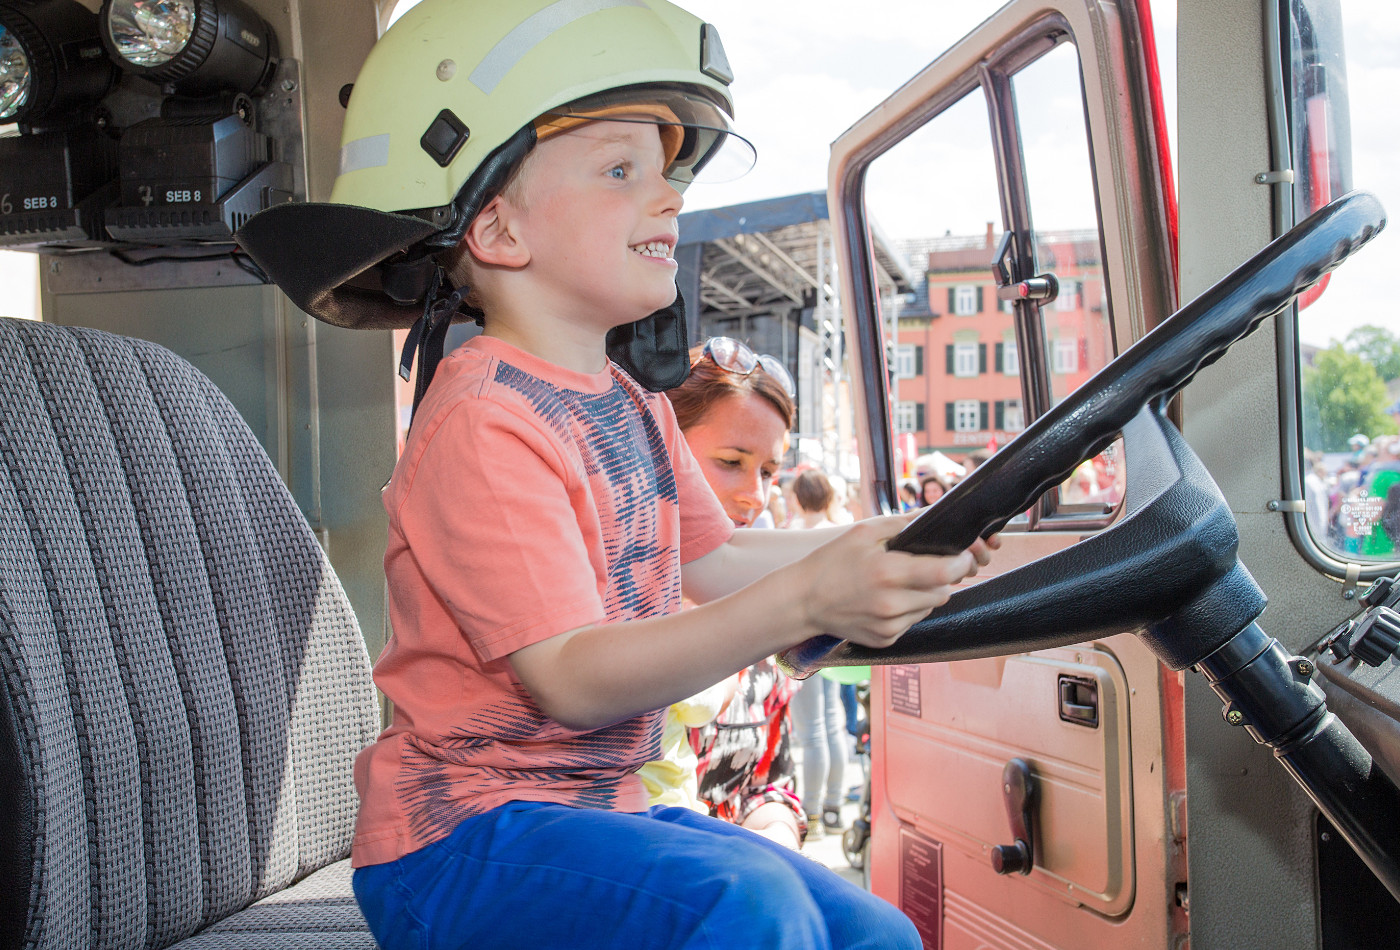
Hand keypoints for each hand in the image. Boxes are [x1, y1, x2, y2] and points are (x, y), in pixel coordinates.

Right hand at [792, 515, 981, 649]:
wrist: (803, 600)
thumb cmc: (831, 562)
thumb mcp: (863, 532)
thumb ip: (903, 524)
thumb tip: (936, 518)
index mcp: (888, 573)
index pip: (945, 573)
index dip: (960, 562)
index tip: (962, 554)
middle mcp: (892, 605)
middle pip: (943, 592)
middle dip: (941, 577)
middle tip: (922, 566)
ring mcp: (890, 627)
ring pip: (930, 607)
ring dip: (925, 594)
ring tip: (899, 582)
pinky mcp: (886, 640)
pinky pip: (913, 622)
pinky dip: (908, 609)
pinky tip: (886, 599)